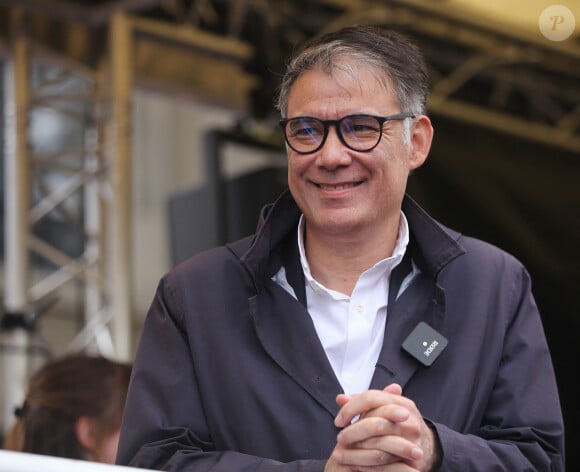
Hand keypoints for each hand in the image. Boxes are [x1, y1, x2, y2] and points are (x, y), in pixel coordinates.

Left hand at [324, 384, 439, 471]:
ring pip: (379, 446)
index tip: (339, 420)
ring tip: (340, 455)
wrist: (427, 447)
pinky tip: (355, 466)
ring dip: (356, 453)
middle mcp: (409, 419)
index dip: (351, 408)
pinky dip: (368, 467)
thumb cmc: (399, 426)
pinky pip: (386, 466)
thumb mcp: (384, 410)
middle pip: (375, 423)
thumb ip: (362, 403)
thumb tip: (341, 398)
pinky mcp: (413, 460)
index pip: (371, 398)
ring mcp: (413, 440)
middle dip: (352, 432)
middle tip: (339, 439)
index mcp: (401, 403)